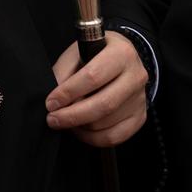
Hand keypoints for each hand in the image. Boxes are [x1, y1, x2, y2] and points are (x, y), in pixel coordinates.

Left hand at [46, 32, 149, 147]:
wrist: (121, 60)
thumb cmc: (94, 55)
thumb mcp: (76, 54)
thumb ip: (63, 73)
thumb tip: (53, 101)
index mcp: (121, 52)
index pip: (93, 76)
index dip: (69, 93)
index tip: (51, 103)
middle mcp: (136, 75)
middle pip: (104, 104)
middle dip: (72, 116)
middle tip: (53, 119)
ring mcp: (140, 98)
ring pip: (107, 123)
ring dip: (80, 127)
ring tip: (66, 121)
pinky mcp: (140, 117)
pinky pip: (115, 136)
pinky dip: (93, 138)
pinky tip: (81, 130)